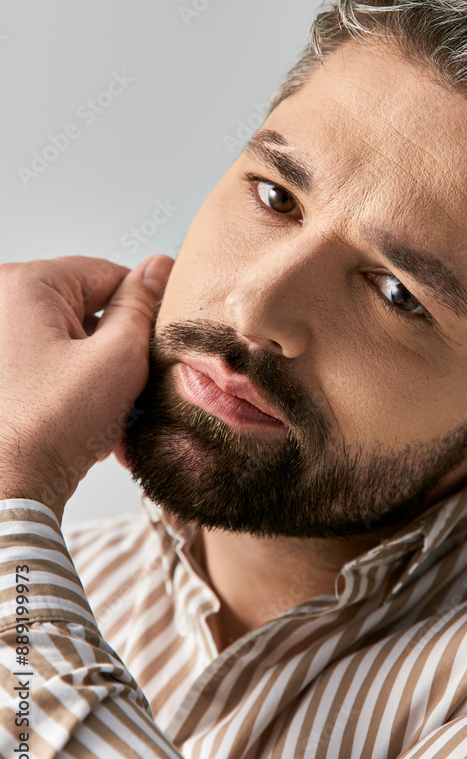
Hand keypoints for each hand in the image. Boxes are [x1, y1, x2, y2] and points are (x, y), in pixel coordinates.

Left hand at [0, 254, 172, 522]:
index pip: (108, 275)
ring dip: (100, 377)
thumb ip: (142, 306)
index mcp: (25, 284)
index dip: (142, 312)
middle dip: (118, 351)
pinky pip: (50, 367)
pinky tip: (92, 427)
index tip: (158, 347)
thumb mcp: (118, 357)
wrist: (8, 493)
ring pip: (71, 343)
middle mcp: (2, 303)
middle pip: (87, 310)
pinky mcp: (1, 372)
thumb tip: (159, 266)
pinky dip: (75, 391)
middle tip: (134, 390)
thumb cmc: (52, 426)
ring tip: (111, 417)